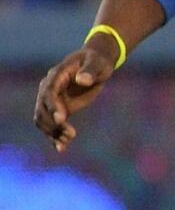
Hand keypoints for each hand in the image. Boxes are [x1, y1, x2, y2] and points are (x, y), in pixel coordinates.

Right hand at [33, 39, 119, 153]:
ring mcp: (52, 99)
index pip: (49, 92)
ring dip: (52, 132)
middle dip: (53, 123)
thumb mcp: (97, 63)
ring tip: (67, 142)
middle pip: (42, 108)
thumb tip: (82, 80)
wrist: (96, 64)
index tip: (61, 119)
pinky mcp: (59, 109)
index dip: (53, 106)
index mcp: (57, 75)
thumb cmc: (97, 61)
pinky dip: (54, 136)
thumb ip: (90, 71)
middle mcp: (49, 87)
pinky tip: (61, 148)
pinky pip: (52, 124)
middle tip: (70, 134)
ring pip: (43, 119)